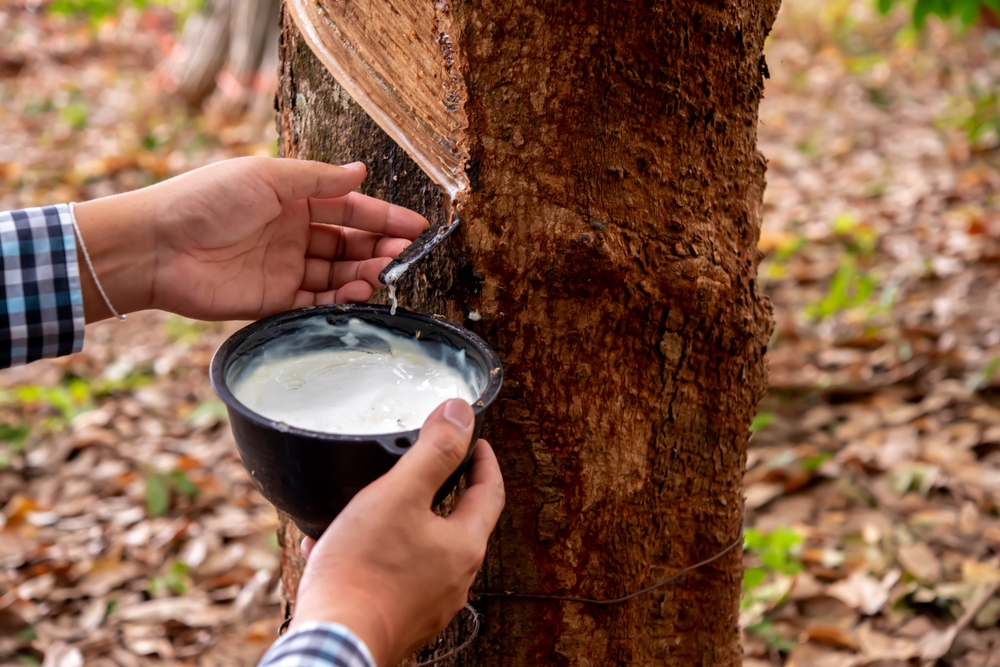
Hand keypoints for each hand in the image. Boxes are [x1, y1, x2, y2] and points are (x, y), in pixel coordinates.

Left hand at [72, 157, 428, 321]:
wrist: (157, 247)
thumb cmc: (205, 200)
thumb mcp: (268, 178)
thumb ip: (318, 180)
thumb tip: (360, 171)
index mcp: (291, 199)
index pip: (348, 208)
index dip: (383, 217)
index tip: (416, 227)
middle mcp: (292, 233)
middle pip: (348, 243)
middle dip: (379, 248)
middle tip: (404, 255)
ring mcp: (284, 268)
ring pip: (338, 274)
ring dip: (364, 274)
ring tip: (384, 274)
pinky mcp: (273, 301)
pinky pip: (316, 303)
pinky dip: (339, 300)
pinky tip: (356, 294)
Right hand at [292, 399, 504, 666]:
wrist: (336, 643)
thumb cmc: (366, 570)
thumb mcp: (399, 495)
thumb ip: (433, 452)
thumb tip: (461, 412)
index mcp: (464, 545)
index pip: (490, 493)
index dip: (484, 461)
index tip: (477, 442)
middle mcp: (454, 579)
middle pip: (459, 524)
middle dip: (442, 492)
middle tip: (429, 467)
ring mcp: (427, 605)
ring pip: (421, 551)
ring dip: (402, 523)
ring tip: (371, 505)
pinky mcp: (398, 620)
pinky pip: (392, 577)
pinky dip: (374, 555)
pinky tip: (334, 547)